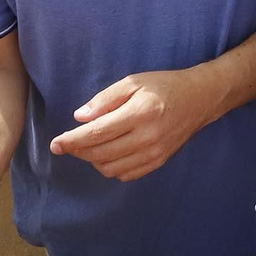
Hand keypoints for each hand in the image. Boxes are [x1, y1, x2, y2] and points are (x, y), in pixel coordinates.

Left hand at [49, 68, 213, 180]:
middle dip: (78, 151)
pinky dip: (110, 167)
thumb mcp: (134, 82)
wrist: (199, 99)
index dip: (72, 141)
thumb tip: (79, 118)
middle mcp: (147, 137)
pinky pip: (124, 174)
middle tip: (67, 143)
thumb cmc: (164, 86)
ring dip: (93, 160)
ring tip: (90, 145)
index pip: (96, 133)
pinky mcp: (158, 162)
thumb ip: (105, 99)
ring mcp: (154, 153)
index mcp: (139, 113)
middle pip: (100, 154)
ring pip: (109, 168)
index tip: (55, 144)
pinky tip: (109, 153)